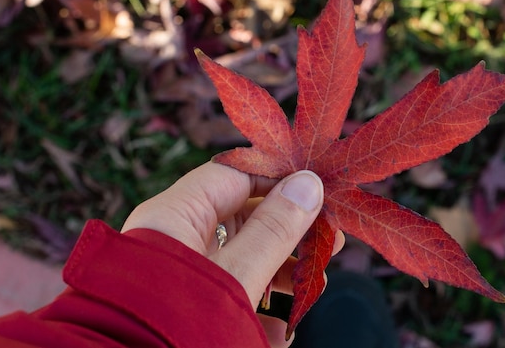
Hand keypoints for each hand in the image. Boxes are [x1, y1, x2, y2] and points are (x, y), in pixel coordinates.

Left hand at [121, 161, 344, 346]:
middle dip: (288, 230)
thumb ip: (273, 231)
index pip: (233, 175)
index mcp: (174, 216)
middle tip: (330, 240)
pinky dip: (258, 307)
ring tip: (315, 286)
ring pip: (239, 257)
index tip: (318, 188)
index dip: (279, 178)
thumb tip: (309, 185)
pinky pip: (227, 292)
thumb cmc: (175, 325)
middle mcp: (174, 238)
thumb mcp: (236, 276)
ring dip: (280, 272)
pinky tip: (282, 330)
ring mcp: (180, 273)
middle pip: (241, 217)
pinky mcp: (186, 304)